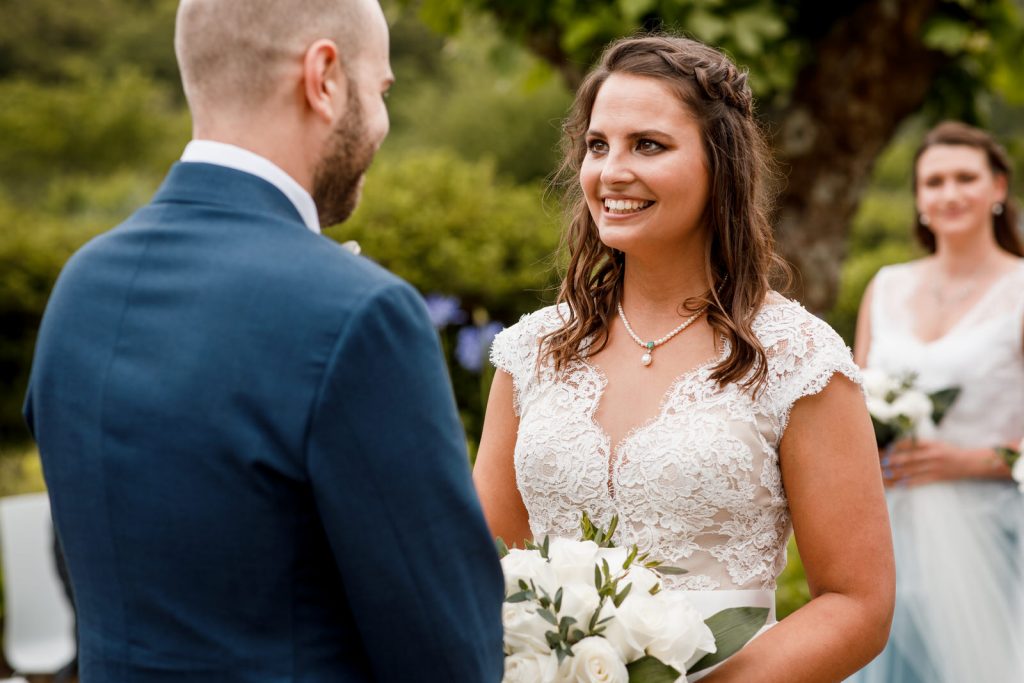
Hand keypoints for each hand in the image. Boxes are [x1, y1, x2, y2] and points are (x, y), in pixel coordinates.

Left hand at [880, 439, 994, 487]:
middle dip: (890, 461)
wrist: (968, 463)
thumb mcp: (935, 443)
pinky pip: (918, 482)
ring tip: (881, 475)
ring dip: (895, 474)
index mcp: (930, 444)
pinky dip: (906, 483)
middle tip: (876, 463)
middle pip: (907, 459)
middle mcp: (931, 455)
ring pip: (910, 471)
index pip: (908, 444)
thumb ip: (918, 444)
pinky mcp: (936, 478)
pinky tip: (896, 484)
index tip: (882, 449)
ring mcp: (934, 468)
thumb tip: (896, 446)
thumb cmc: (947, 451)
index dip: (894, 447)